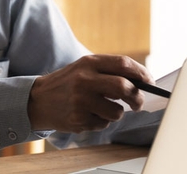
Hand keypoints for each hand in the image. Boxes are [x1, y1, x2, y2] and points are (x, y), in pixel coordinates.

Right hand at [27, 54, 153, 132]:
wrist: (37, 100)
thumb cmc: (67, 84)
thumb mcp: (83, 69)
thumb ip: (108, 71)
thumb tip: (142, 82)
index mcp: (88, 63)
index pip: (124, 63)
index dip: (142, 73)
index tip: (149, 82)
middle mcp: (84, 79)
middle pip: (125, 87)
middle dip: (137, 98)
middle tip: (137, 104)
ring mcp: (81, 100)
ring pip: (117, 111)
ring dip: (115, 114)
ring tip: (101, 110)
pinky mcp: (78, 118)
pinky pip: (104, 124)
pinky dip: (101, 122)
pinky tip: (86, 115)